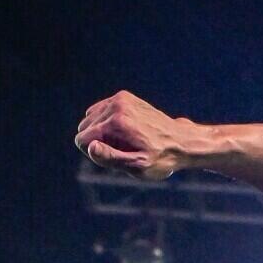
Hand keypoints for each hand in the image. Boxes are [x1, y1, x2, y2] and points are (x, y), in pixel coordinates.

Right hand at [75, 91, 190, 179]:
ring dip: (102, 131)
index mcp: (117, 123)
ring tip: (125, 140)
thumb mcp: (138, 166)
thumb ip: (111, 158)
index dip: (94, 153)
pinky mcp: (124, 96)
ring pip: (90, 118)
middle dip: (98, 141)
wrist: (181, 141)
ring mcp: (120, 99)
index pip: (82, 139)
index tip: (116, 156)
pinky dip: (106, 121)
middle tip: (123, 149)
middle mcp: (116, 106)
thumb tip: (90, 147)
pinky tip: (124, 130)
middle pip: (85, 127)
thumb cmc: (160, 159)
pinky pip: (99, 110)